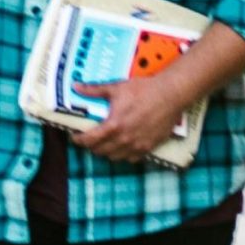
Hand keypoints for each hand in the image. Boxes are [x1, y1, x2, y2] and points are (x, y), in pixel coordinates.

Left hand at [77, 65, 194, 166]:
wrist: (170, 95)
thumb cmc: (143, 90)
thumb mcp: (116, 88)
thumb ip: (94, 90)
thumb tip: (76, 86)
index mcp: (113, 126)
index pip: (89, 140)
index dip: (78, 140)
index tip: (75, 137)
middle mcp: (124, 139)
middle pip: (100, 151)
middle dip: (91, 146)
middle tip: (89, 139)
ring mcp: (137, 146)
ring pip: (114, 157)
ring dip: (106, 152)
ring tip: (104, 144)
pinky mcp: (149, 147)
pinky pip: (131, 158)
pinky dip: (123, 155)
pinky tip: (122, 147)